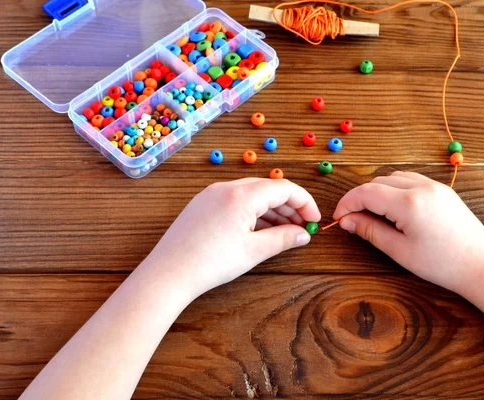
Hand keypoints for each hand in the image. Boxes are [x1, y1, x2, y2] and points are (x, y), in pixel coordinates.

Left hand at [144, 178, 320, 297]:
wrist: (168, 273)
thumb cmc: (211, 262)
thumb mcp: (253, 251)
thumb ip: (283, 239)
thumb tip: (303, 234)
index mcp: (242, 194)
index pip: (284, 188)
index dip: (304, 202)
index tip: (315, 220)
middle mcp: (226, 187)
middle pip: (268, 189)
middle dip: (289, 207)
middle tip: (302, 228)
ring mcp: (211, 194)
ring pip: (251, 195)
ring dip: (271, 211)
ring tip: (283, 233)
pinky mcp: (201, 204)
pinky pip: (235, 201)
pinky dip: (252, 212)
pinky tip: (259, 231)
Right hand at [333, 171, 483, 292]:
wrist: (481, 266)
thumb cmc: (441, 264)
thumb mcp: (399, 250)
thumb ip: (369, 230)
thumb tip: (346, 220)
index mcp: (409, 203)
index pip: (366, 193)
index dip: (347, 203)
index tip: (337, 217)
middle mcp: (421, 187)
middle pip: (378, 182)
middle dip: (360, 197)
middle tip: (352, 219)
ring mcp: (434, 186)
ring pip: (394, 177)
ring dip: (377, 191)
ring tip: (372, 214)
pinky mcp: (443, 190)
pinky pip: (411, 180)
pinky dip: (395, 189)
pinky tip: (393, 208)